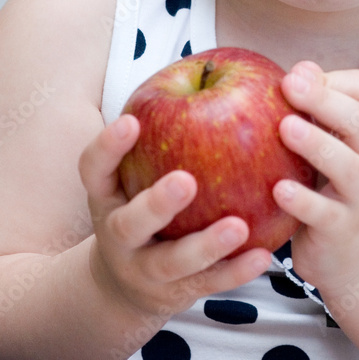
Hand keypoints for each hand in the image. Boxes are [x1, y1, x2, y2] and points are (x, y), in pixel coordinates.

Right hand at [78, 114, 272, 322]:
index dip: (107, 146)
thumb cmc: (144, 203)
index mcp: (107, 196)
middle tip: (186, 180)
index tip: (129, 120)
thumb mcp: (137, 173)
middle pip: (129, 222)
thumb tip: (214, 65)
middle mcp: (118, 234)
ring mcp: (144, 269)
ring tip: (239, 226)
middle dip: (155, 203)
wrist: (126, 285)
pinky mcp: (177, 295)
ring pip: (171, 262)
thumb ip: (163, 132)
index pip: (93, 169)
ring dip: (205, 245)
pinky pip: (208, 285)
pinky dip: (236, 272)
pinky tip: (265, 255)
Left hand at [275, 62, 358, 298]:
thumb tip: (297, 70)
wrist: (354, 258)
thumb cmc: (329, 189)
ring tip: (285, 128)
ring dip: (318, 145)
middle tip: (288, 86)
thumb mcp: (327, 146)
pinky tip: (278, 190)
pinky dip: (304, 201)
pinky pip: (327, 214)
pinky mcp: (343, 231)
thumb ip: (313, 111)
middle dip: (325, 100)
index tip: (294, 76)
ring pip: (349, 167)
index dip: (332, 81)